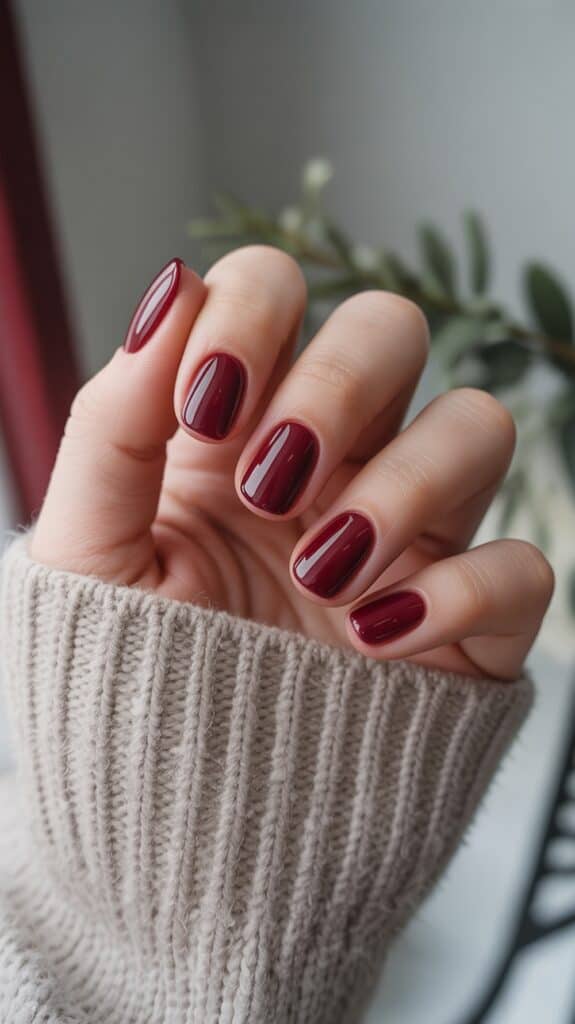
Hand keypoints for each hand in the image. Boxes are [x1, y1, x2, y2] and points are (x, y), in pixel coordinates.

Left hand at [31, 247, 552, 679]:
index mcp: (237, 428)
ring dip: (402, 486)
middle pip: (392, 327)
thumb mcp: (85, 552)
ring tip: (321, 571)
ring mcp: (409, 537)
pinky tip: (375, 643)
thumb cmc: (121, 683)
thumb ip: (112, 420)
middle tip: (270, 478)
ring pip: (477, 424)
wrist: (175, 824)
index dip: (250, 317)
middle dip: (335, 384)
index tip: (203, 406)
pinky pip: (522, 567)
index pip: (274, 290)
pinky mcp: (467, 624)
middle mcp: (334, 461)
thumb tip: (169, 289)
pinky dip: (459, 594)